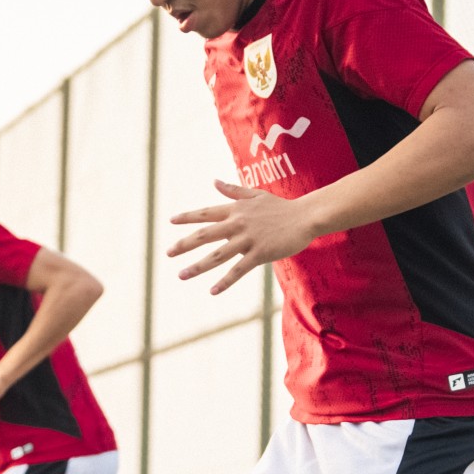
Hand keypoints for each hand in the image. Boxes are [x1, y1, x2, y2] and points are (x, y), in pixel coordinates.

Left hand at [168, 180, 320, 294]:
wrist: (305, 217)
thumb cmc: (281, 207)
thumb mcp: (256, 195)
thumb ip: (233, 191)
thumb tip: (214, 182)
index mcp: (236, 210)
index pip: (206, 213)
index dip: (188, 217)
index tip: (171, 221)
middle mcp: (238, 224)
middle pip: (205, 235)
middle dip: (185, 244)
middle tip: (168, 253)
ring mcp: (248, 239)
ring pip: (218, 255)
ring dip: (198, 266)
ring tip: (182, 275)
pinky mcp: (260, 254)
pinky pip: (238, 270)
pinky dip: (225, 281)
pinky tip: (212, 291)